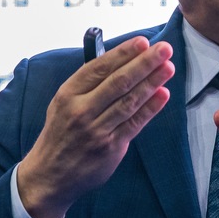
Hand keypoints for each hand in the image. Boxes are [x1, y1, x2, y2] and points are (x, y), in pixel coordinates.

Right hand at [18, 37, 173, 217]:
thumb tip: (121, 61)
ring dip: (152, 82)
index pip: (99, 68)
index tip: (143, 41)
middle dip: (144, 63)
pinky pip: (135, 123)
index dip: (123, 53)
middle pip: (118, 82)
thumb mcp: (63, 103)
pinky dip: (150, 108)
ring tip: (168, 67)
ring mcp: (96, 130)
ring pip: (129, 101)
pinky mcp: (110, 147)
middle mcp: (81, 110)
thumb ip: (88, 85)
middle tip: (164, 49)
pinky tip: (163, 94)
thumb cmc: (61, 133)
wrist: (50, 175)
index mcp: (68, 94)